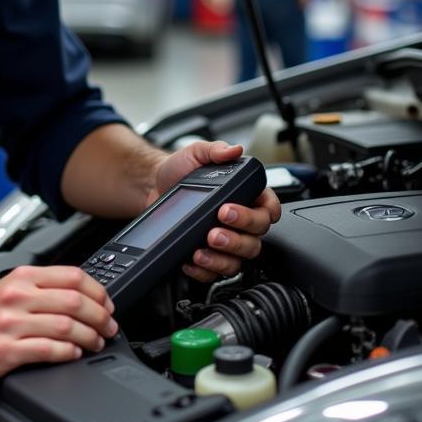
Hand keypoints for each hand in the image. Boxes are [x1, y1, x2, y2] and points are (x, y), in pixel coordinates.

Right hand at [0, 266, 117, 392]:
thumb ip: (37, 289)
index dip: (98, 291)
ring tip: (97, 343)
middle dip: (100, 316)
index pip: (72, 276)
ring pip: (66, 325)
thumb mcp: (5, 291)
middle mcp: (17, 297)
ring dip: (90, 336)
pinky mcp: (5, 351)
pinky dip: (67, 352)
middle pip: (74, 300)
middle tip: (110, 327)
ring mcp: (11, 324)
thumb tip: (75, 296)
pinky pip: (47, 349)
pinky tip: (74, 354)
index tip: (108, 304)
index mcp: (21, 278)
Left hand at [153, 140, 281, 282]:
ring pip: (239, 260)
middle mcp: (240, 221)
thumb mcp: (197, 153)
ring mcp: (226, 241)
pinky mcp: (208, 255)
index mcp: (245, 195)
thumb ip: (216, 150)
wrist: (152, 185)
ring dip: (223, 258)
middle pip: (256, 240)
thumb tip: (234, 150)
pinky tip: (191, 258)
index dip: (259, 214)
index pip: (269, 209)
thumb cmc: (180, 169)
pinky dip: (205, 269)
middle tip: (215, 231)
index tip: (230, 209)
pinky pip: (215, 272)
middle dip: (236, 238)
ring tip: (202, 248)